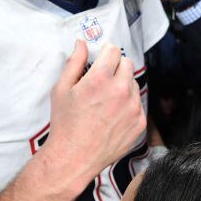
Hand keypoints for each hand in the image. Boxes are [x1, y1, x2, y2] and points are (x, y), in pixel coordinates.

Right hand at [42, 42, 145, 189]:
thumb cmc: (65, 124)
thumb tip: (81, 43)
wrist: (75, 157)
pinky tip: (113, 115)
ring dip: (123, 85)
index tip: (102, 58)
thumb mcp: (61, 89)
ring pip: (133, 83)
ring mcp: (133, 108)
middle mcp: (120, 91)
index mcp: (100, 79)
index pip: (114, 50)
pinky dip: (128, 105)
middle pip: (127, 64)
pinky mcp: (139, 123)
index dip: (106, 52)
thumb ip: (73, 62)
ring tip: (106, 100)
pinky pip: (138, 104)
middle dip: (116, 67)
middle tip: (103, 79)